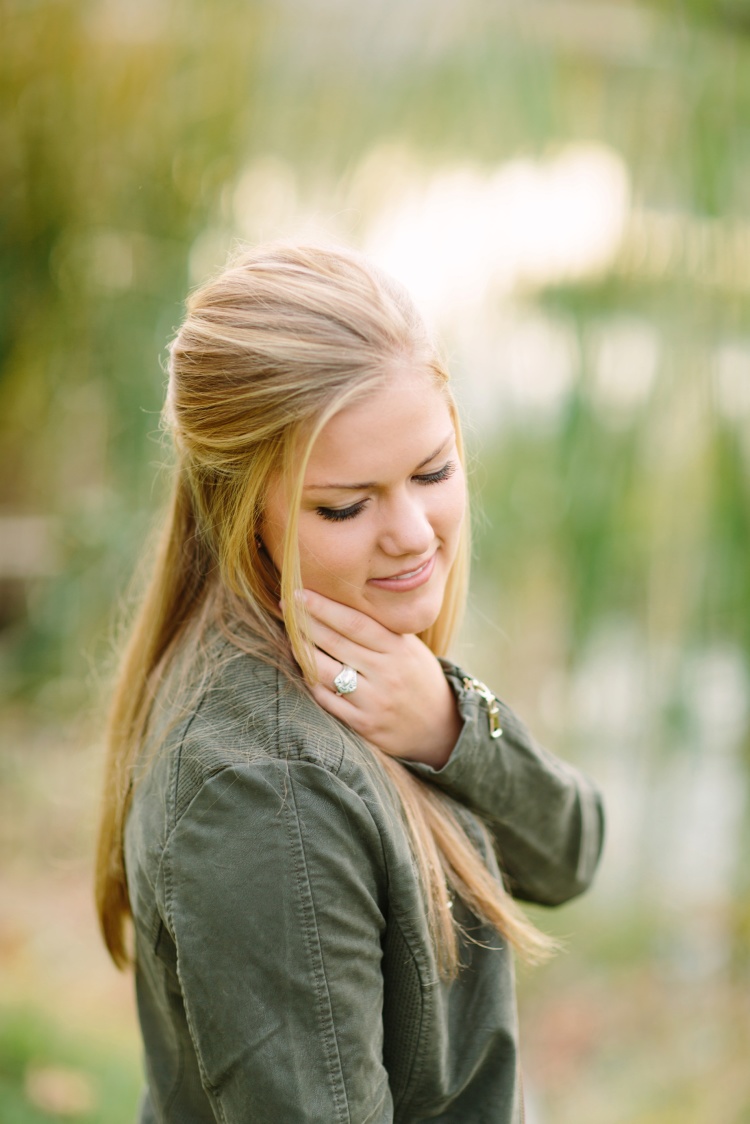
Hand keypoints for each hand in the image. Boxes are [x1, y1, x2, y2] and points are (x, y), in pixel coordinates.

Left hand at [294, 589, 461, 768]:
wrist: (441, 728)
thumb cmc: (418, 678)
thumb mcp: (410, 649)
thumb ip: (381, 630)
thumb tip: (339, 602)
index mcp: (398, 649)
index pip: (354, 622)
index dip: (324, 607)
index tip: (299, 593)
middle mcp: (386, 673)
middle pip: (336, 643)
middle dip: (305, 622)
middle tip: (285, 605)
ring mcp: (374, 701)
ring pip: (325, 672)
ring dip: (302, 652)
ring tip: (289, 636)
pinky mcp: (364, 725)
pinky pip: (327, 701)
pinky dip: (312, 683)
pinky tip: (304, 669)